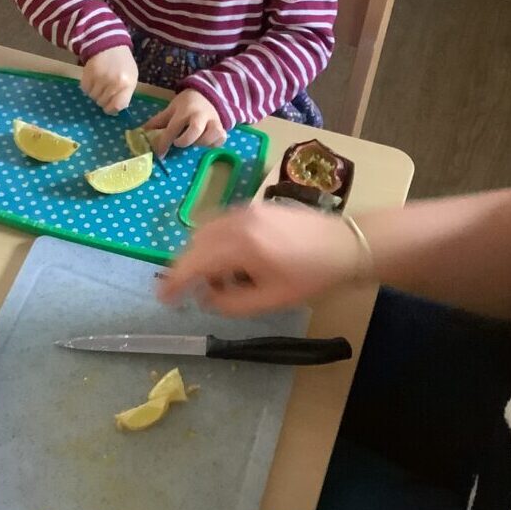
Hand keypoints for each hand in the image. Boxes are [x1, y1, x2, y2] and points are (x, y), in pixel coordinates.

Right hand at [81, 45, 137, 113]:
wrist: (109, 44)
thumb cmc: (123, 63)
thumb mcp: (131, 77)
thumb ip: (125, 93)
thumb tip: (116, 109)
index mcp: (127, 84)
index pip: (117, 106)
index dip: (111, 109)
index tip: (109, 107)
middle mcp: (114, 83)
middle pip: (103, 103)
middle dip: (102, 100)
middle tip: (104, 91)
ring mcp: (100, 78)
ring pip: (93, 97)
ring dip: (94, 93)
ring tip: (99, 83)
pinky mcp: (88, 74)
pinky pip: (85, 89)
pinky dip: (88, 87)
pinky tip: (93, 79)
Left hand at [144, 89, 224, 155]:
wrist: (207, 94)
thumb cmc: (186, 104)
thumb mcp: (171, 109)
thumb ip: (158, 121)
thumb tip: (140, 132)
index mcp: (184, 111)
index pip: (172, 129)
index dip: (165, 143)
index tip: (160, 154)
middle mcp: (200, 115)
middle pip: (195, 130)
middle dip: (185, 140)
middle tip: (179, 142)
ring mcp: (213, 121)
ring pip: (211, 135)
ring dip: (201, 142)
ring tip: (194, 141)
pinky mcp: (222, 127)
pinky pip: (221, 139)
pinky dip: (213, 143)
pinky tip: (206, 142)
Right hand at [158, 204, 371, 315]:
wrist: (346, 245)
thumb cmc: (312, 277)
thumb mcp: (271, 300)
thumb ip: (231, 303)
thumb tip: (205, 297)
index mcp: (241, 246)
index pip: (193, 262)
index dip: (173, 282)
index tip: (164, 299)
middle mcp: (238, 221)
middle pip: (194, 244)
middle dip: (190, 269)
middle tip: (201, 293)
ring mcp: (246, 209)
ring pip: (206, 231)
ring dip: (204, 255)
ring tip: (225, 279)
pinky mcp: (255, 206)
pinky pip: (222, 223)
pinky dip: (218, 242)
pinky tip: (237, 260)